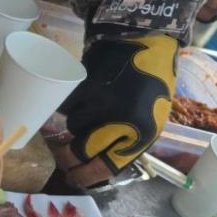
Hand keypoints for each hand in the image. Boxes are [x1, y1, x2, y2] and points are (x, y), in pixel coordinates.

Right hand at [56, 35, 177, 187]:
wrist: (145, 38)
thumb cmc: (153, 82)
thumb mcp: (152, 118)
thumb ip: (130, 144)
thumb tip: (98, 167)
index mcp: (142, 134)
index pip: (105, 168)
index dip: (85, 177)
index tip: (74, 179)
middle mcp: (120, 122)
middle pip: (79, 152)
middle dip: (67, 159)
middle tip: (63, 160)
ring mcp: (99, 103)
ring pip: (73, 127)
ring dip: (77, 124)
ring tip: (89, 111)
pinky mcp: (84, 86)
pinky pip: (67, 107)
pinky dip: (71, 105)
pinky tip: (85, 95)